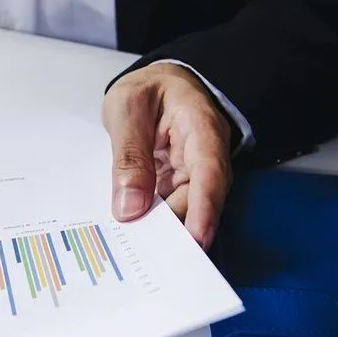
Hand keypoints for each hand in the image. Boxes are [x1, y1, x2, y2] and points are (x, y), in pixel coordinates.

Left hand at [101, 63, 232, 249]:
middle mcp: (205, 155)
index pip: (210, 169)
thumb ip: (129, 154)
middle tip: (146, 251)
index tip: (197, 238)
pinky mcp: (178, 184)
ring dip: (161, 228)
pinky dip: (152, 220)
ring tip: (135, 248)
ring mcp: (193, 172)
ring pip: (183, 208)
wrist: (155, 84)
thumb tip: (130, 207)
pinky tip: (133, 236)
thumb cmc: (146, 90)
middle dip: (176, 228)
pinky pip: (168, 207)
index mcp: (201, 126)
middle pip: (197, 198)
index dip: (205, 207)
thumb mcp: (127, 108)